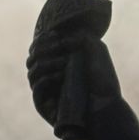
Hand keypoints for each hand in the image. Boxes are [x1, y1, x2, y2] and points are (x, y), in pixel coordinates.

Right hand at [27, 0, 117, 139]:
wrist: (106, 107)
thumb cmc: (102, 81)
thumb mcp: (95, 51)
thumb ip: (81, 36)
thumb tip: (64, 32)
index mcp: (55, 62)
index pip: (39, 48)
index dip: (44, 39)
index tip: (56, 33)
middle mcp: (47, 76)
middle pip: (32, 58)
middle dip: (43, 48)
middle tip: (60, 44)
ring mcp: (44, 91)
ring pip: (33, 71)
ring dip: (47, 62)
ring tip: (65, 61)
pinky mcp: (43, 105)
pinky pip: (37, 88)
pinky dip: (46, 78)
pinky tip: (60, 75)